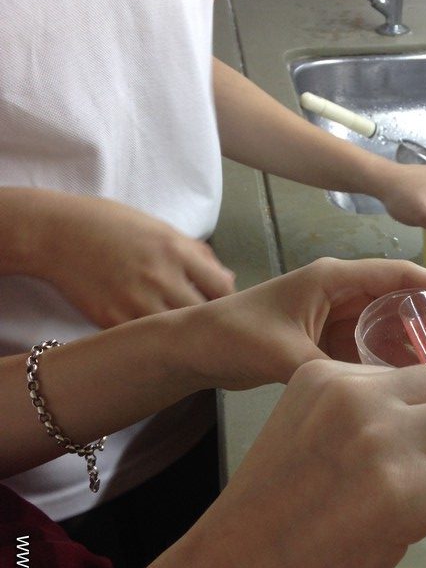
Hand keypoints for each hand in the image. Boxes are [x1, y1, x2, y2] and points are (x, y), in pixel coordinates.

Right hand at [38, 193, 235, 326]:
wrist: (55, 233)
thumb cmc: (110, 225)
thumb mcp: (159, 228)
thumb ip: (196, 254)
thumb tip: (227, 279)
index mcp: (176, 250)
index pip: (223, 288)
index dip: (228, 300)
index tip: (221, 304)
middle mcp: (160, 277)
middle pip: (206, 316)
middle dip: (210, 321)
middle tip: (206, 324)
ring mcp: (135, 302)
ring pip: (178, 334)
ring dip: (183, 336)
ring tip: (181, 333)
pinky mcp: (112, 321)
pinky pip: (146, 341)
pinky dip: (154, 341)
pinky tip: (152, 336)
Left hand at [176, 256, 425, 389]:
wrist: (197, 350)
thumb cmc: (235, 336)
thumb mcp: (284, 353)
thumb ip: (332, 372)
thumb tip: (384, 396)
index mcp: (335, 280)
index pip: (401, 276)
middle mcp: (343, 295)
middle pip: (405, 304)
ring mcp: (338, 320)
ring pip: (394, 330)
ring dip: (424, 350)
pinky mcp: (332, 344)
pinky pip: (376, 352)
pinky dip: (399, 366)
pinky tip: (423, 388)